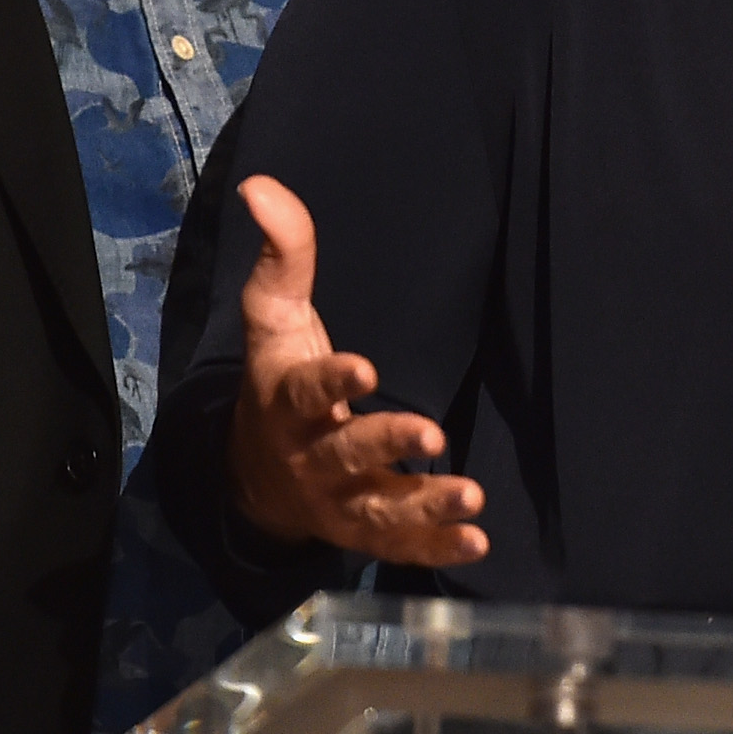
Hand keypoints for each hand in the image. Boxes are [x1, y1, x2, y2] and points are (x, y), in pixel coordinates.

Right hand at [226, 175, 488, 566]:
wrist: (255, 477)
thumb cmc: (278, 382)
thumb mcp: (275, 320)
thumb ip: (283, 256)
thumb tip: (263, 185)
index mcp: (290, 402)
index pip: (308, 389)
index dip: (335, 379)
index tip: (366, 367)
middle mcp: (314, 456)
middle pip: (348, 453)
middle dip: (386, 443)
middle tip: (429, 434)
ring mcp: (340, 500)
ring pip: (379, 509)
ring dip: (424, 507)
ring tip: (470, 498)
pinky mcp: (366, 530)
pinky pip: (400, 547)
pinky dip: (436, 548)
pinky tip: (477, 541)